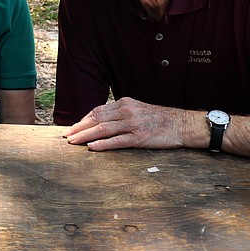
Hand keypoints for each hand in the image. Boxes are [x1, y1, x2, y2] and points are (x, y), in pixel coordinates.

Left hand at [62, 97, 192, 150]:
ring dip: (85, 135)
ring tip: (73, 141)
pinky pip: (117, 141)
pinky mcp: (140, 137)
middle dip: (79, 127)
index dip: (82, 120)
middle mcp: (126, 111)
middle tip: (66, 135)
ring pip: (103, 129)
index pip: (97, 111)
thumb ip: (121, 114)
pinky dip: (102, 144)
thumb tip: (102, 121)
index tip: (72, 127)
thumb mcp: (138, 110)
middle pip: (96, 118)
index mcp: (124, 103)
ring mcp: (133, 124)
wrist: (183, 124)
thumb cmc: (160, 119)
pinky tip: (91, 147)